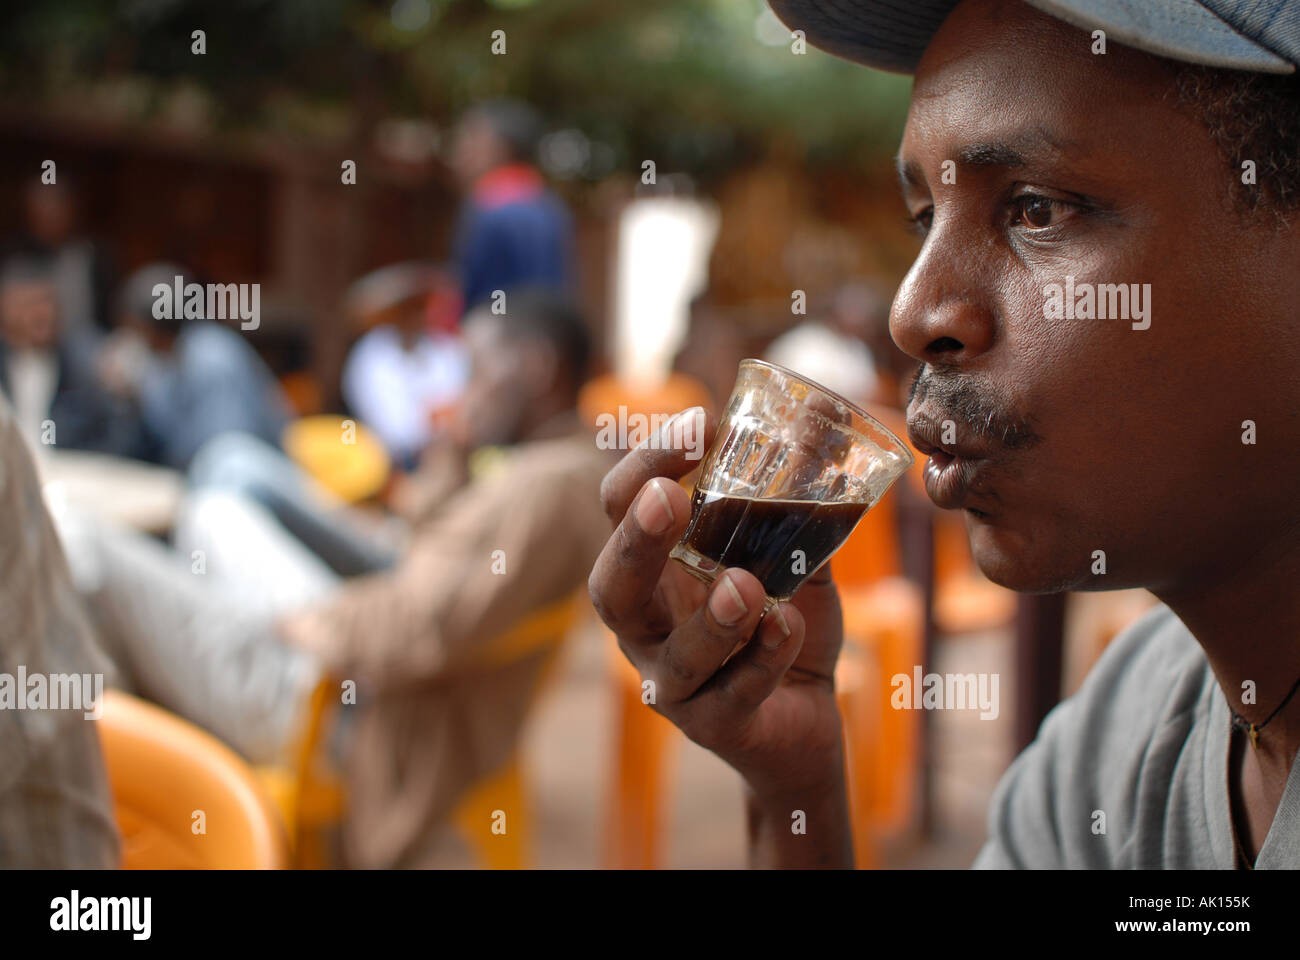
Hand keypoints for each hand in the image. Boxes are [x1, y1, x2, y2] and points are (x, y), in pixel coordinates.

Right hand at [588, 408, 848, 801]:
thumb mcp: (790, 555)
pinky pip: (733, 697)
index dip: (649, 463)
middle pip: (611, 588)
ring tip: (744, 586)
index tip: (699, 424)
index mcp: (653, 571)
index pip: (622, 507)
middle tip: (668, 498)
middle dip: (636, 542)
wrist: (808, 714)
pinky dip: (762, 659)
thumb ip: (796, 502)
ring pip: (673, 660)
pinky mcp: (718, 727)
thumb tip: (818, 417)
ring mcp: (676, 683)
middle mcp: (647, 627)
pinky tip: (788, 626)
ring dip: (709, 621)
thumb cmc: (780, 623)